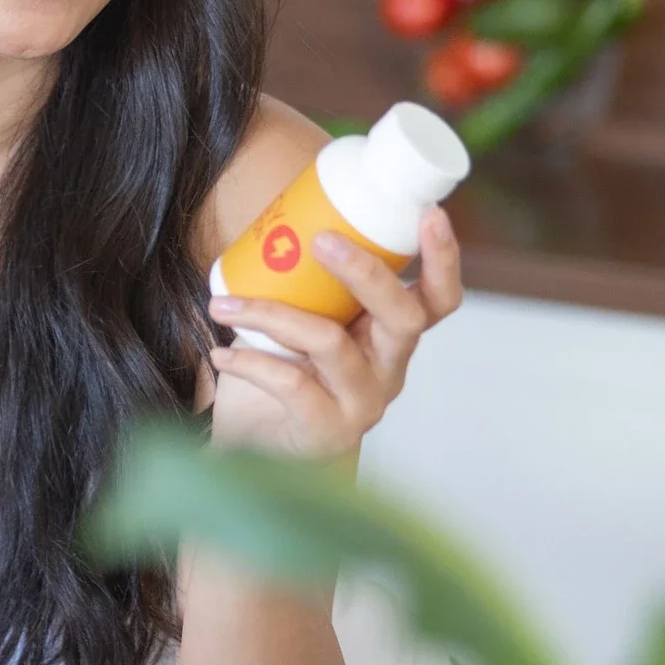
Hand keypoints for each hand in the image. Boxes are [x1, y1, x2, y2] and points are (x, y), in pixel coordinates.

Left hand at [206, 206, 463, 457]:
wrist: (260, 451)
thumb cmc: (284, 373)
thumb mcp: (303, 321)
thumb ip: (303, 281)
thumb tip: (271, 214)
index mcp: (390, 336)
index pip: (438, 299)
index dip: (444, 258)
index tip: (430, 213)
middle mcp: (388, 369)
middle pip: (404, 318)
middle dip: (366, 273)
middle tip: (321, 240)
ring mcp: (363, 403)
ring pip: (332, 344)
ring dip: (272, 314)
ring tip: (222, 304)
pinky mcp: (328, 430)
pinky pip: (292, 385)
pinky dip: (250, 362)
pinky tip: (220, 352)